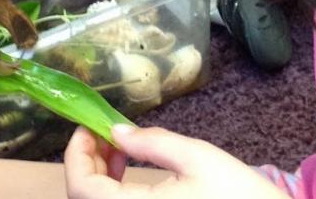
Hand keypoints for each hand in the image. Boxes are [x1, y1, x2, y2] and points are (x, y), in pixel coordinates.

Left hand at [64, 125, 288, 198]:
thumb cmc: (239, 196)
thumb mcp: (198, 159)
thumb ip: (153, 143)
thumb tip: (117, 131)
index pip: (81, 187)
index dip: (76, 153)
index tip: (87, 125)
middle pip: (85, 197)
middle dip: (87, 161)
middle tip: (102, 131)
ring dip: (98, 175)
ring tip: (117, 146)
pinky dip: (114, 190)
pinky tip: (127, 170)